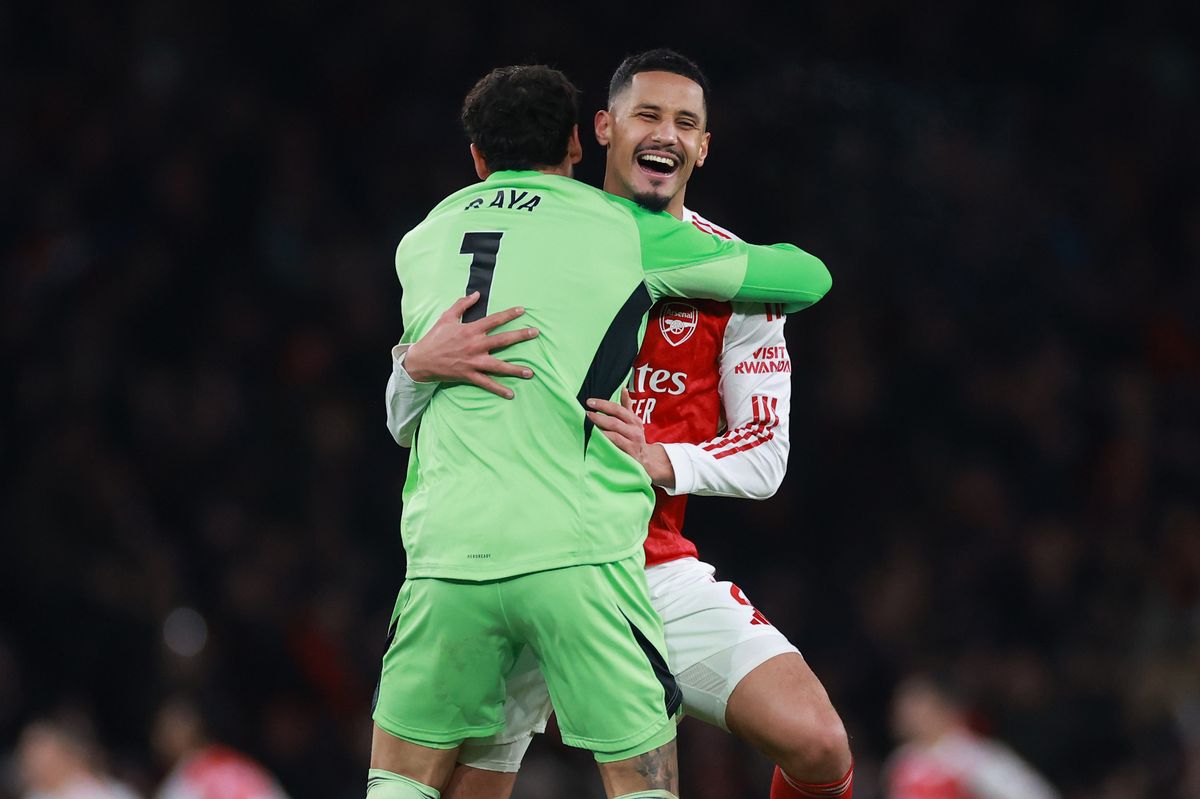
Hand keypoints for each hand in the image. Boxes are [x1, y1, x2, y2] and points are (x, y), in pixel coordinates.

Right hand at [403, 292, 538, 398]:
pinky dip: (498, 389)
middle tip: (535, 333)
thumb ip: (462, 304)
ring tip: (530, 372)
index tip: (522, 311)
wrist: (421, 360)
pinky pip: (486, 383)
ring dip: (516, 369)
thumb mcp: (447, 317)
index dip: (509, 314)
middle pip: (503, 340)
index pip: (494, 320)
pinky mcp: (469, 375)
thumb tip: (477, 294)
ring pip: (499, 365)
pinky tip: (510, 394)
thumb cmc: (435, 337)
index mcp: (471, 330)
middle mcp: (475, 345)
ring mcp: (473, 361)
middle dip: (521, 336)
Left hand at [585, 389, 675, 487]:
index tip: (590, 402)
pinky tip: (595, 438)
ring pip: (614, 432)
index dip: (603, 404)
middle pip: (615, 420)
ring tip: (588, 424)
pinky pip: (615, 444)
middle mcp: (634, 429)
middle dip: (599, 416)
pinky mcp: (630, 453)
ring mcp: (633, 442)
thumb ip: (627, 407)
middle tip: (586, 413)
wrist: (647, 460)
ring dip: (600, 427)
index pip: (618, 409)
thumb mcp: (633, 422)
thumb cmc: (634, 438)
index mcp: (634, 420)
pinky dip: (605, 440)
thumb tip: (624, 389)